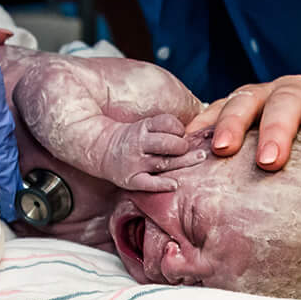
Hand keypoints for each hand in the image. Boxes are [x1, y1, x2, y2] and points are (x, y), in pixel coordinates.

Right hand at [95, 112, 209, 191]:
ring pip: (163, 162)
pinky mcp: (131, 179)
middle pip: (168, 143)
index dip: (179, 128)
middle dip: (183, 146)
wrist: (100, 149)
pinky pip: (148, 183)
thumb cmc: (131, 138)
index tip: (183, 133)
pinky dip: (162, 184)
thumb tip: (200, 115)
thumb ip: (165, 126)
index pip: (166, 123)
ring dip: (183, 162)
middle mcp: (139, 144)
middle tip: (191, 149)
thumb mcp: (144, 125)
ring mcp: (135, 162)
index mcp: (143, 127)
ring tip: (199, 159)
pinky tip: (175, 184)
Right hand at [188, 75, 300, 177]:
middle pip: (287, 99)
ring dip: (234, 122)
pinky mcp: (243, 106)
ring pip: (248, 98)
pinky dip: (204, 123)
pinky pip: (218, 108)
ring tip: (223, 150)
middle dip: (277, 130)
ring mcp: (268, 94)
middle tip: (270, 162)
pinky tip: (190, 142)